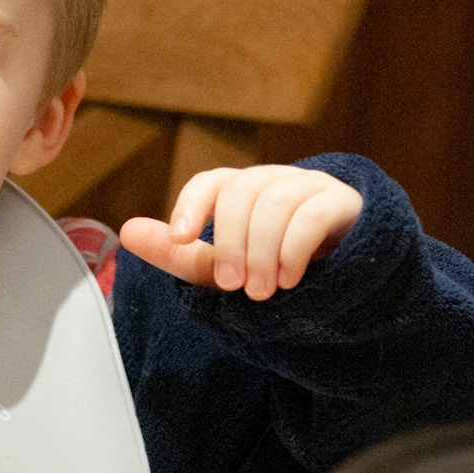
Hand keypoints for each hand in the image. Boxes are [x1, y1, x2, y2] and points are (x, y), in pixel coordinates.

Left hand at [119, 165, 363, 299]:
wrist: (347, 282)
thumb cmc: (275, 269)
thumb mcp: (224, 269)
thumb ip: (179, 254)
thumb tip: (126, 231)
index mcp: (243, 191)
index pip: (212, 181)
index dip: (192, 204)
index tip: (181, 239)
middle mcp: (275, 180)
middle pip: (242, 191)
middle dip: (231, 242)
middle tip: (235, 287)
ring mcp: (311, 187)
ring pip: (275, 201)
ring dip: (262, 250)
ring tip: (262, 291)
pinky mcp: (344, 204)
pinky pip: (313, 214)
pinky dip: (293, 249)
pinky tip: (288, 279)